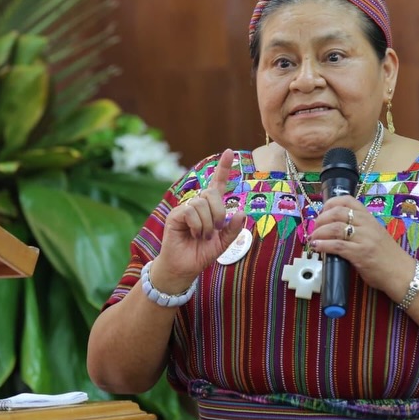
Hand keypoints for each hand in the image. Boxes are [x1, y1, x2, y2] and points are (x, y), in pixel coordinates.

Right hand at [152, 149, 245, 291]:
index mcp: (210, 208)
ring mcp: (185, 208)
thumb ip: (233, 229)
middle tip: (215, 229)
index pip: (217, 183)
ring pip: (201, 203)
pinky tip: (193, 234)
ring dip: (206, 223)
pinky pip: (190, 210)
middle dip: (219, 212)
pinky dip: (197, 225)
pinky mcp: (175, 215)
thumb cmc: (201, 253)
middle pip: (211, 193)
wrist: (184, 268)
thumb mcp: (223, 243)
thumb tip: (243, 212)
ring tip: (202, 236)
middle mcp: (197, 204)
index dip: (224, 167)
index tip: (229, 151)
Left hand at [309, 195, 414, 295]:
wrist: (402, 273)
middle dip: (321, 219)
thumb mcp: (375, 235)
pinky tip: (317, 246)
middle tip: (315, 228)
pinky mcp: (360, 254)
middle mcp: (367, 225)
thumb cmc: (387, 256)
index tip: (322, 212)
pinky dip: (323, 245)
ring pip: (334, 228)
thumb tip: (334, 227)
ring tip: (313, 238)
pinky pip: (337, 245)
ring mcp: (364, 239)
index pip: (347, 200)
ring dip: (319, 232)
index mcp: (370, 218)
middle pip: (337, 213)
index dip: (330, 203)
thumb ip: (359, 228)